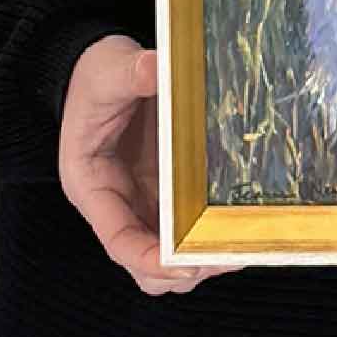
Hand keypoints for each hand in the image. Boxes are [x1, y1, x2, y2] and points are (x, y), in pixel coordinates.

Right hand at [58, 36, 235, 295]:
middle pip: (146, 265)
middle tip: (226, 253)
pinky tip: (242, 222)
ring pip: (171, 257)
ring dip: (202, 259)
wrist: (104, 69)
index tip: (186, 263)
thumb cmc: (96, 75)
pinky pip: (189, 229)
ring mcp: (146, 203)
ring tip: (241, 244)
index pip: (118, 241)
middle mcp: (119, 205)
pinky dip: (211, 234)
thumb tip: (155, 68)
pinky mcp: (170, 194)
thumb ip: (130, 73)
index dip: (150, 259)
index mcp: (93, 186)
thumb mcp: (108, 70)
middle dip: (184, 268)